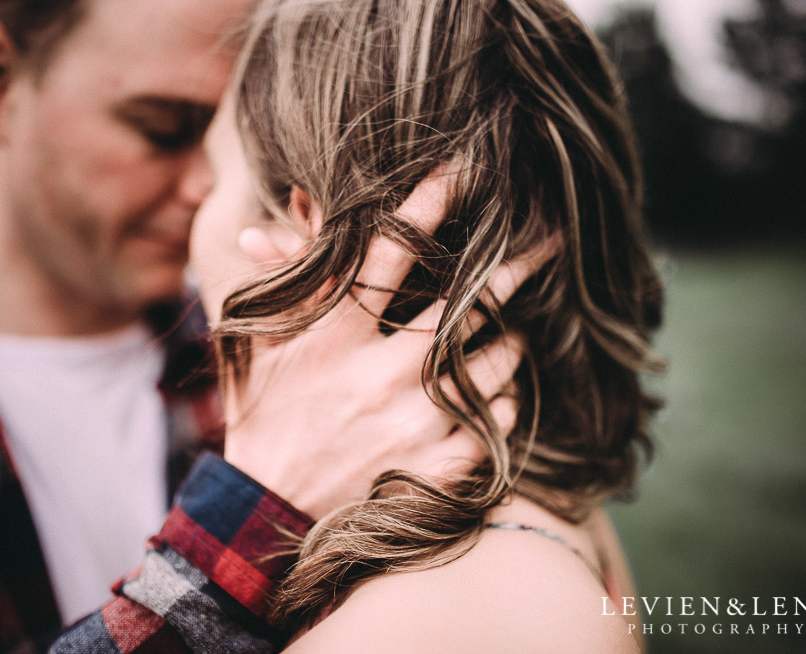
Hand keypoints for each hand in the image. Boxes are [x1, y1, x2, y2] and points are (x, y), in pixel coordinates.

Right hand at [222, 170, 534, 518]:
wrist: (269, 509)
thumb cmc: (266, 416)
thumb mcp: (262, 344)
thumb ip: (282, 278)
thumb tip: (281, 214)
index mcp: (334, 336)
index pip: (388, 254)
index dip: (427, 205)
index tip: (464, 170)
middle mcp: (380, 373)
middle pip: (465, 304)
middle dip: (510, 270)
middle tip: (544, 244)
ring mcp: (414, 422)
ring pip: (493, 360)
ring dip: (507, 342)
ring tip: (507, 336)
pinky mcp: (436, 465)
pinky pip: (496, 419)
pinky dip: (500, 402)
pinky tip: (491, 396)